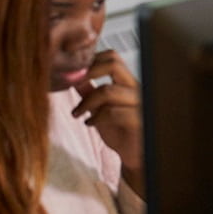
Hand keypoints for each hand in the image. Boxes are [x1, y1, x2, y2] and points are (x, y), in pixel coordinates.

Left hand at [72, 50, 143, 196]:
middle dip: (88, 72)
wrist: (135, 156)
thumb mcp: (100, 109)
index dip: (91, 60)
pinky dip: (96, 117)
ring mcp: (139, 104)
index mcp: (127, 82)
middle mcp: (136, 89)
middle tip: (73, 84)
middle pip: (114, 64)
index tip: (74, 73)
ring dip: (86, 102)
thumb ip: (90, 93)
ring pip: (108, 90)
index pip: (112, 57)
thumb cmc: (120, 131)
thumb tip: (73, 78)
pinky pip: (113, 112)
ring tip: (77, 112)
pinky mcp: (138, 121)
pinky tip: (90, 123)